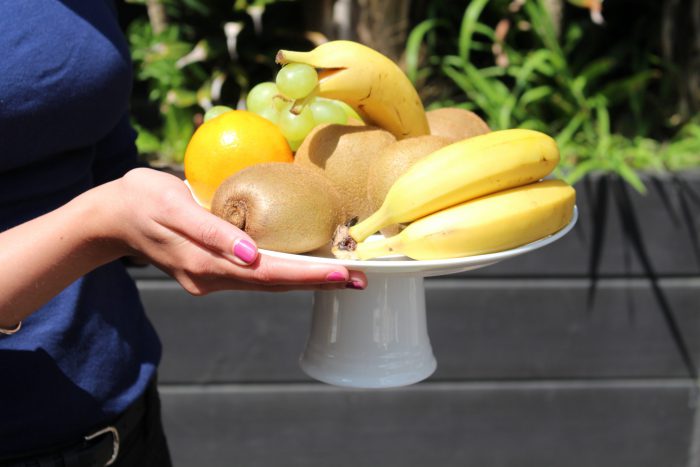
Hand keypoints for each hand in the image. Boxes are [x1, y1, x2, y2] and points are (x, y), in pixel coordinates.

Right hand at [109, 168, 366, 293]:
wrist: (109, 216)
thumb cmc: (141, 201)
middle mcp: (213, 278)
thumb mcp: (173, 206)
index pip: (269, 275)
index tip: (344, 275)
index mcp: (206, 264)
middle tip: (361, 279)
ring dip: (305, 280)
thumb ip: (212, 233)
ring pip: (267, 282)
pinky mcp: (211, 270)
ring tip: (344, 275)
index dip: (308, 276)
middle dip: (318, 282)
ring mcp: (211, 278)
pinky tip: (304, 266)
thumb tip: (252, 256)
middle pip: (275, 284)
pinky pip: (255, 275)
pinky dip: (284, 271)